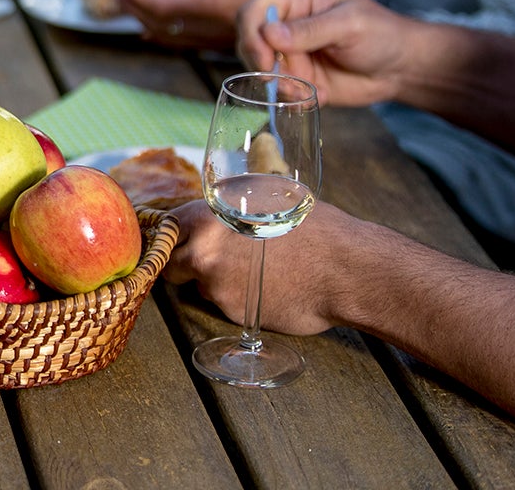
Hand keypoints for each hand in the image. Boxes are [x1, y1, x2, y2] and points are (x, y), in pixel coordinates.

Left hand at [116, 0, 296, 49]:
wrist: (320, 30)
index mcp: (215, 8)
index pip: (165, 8)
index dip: (141, 0)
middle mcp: (211, 30)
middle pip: (161, 25)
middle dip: (136, 9)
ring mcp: (215, 42)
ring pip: (169, 36)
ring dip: (146, 21)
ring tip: (129, 6)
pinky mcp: (222, 48)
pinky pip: (182, 43)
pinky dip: (162, 34)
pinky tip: (152, 31)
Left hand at [164, 199, 352, 335]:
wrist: (346, 270)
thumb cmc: (315, 230)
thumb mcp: (268, 201)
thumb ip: (231, 210)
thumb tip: (215, 212)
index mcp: (207, 218)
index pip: (168, 228)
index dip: (174, 236)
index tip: (180, 241)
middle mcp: (204, 253)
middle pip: (174, 264)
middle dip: (188, 264)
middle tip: (213, 261)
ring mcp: (217, 287)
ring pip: (202, 286)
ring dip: (217, 281)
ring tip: (255, 272)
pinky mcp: (234, 312)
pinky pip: (227, 304)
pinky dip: (240, 298)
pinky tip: (268, 289)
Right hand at [236, 0, 412, 106]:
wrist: (402, 68)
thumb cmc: (382, 33)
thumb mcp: (350, 24)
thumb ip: (310, 29)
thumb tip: (268, 33)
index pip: (253, 11)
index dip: (250, 34)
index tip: (264, 60)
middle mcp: (286, 24)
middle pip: (249, 42)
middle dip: (263, 66)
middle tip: (286, 83)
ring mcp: (289, 52)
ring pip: (261, 70)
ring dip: (281, 85)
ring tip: (309, 91)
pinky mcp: (296, 77)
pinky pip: (279, 90)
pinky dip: (292, 97)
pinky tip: (318, 96)